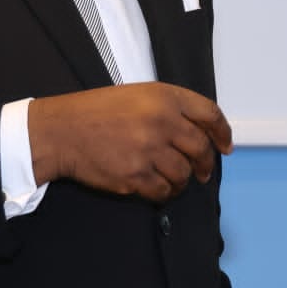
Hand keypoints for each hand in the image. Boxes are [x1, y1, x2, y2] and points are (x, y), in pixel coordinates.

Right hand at [27, 82, 231, 201]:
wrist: (61, 131)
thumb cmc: (97, 111)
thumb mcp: (138, 95)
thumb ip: (170, 108)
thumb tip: (201, 131)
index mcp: (164, 97)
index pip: (209, 114)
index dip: (223, 132)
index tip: (225, 145)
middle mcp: (161, 121)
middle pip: (201, 148)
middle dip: (205, 163)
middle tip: (202, 171)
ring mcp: (148, 150)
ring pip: (184, 173)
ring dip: (183, 180)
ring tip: (174, 179)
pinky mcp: (135, 175)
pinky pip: (163, 190)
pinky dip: (165, 192)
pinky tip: (159, 188)